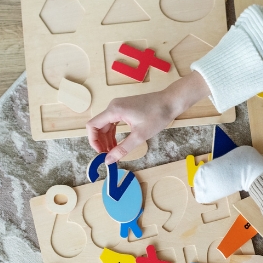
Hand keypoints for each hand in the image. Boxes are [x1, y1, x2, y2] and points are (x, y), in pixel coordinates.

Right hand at [86, 72, 210, 163]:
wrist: (170, 102)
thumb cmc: (157, 116)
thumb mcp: (139, 136)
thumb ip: (122, 149)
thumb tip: (109, 160)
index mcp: (114, 110)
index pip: (92, 126)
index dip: (93, 141)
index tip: (100, 153)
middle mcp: (113, 106)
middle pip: (98, 126)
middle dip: (101, 142)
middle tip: (108, 156)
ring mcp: (119, 106)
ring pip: (106, 125)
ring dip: (107, 139)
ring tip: (113, 152)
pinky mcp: (124, 108)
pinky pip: (113, 121)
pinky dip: (113, 133)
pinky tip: (118, 143)